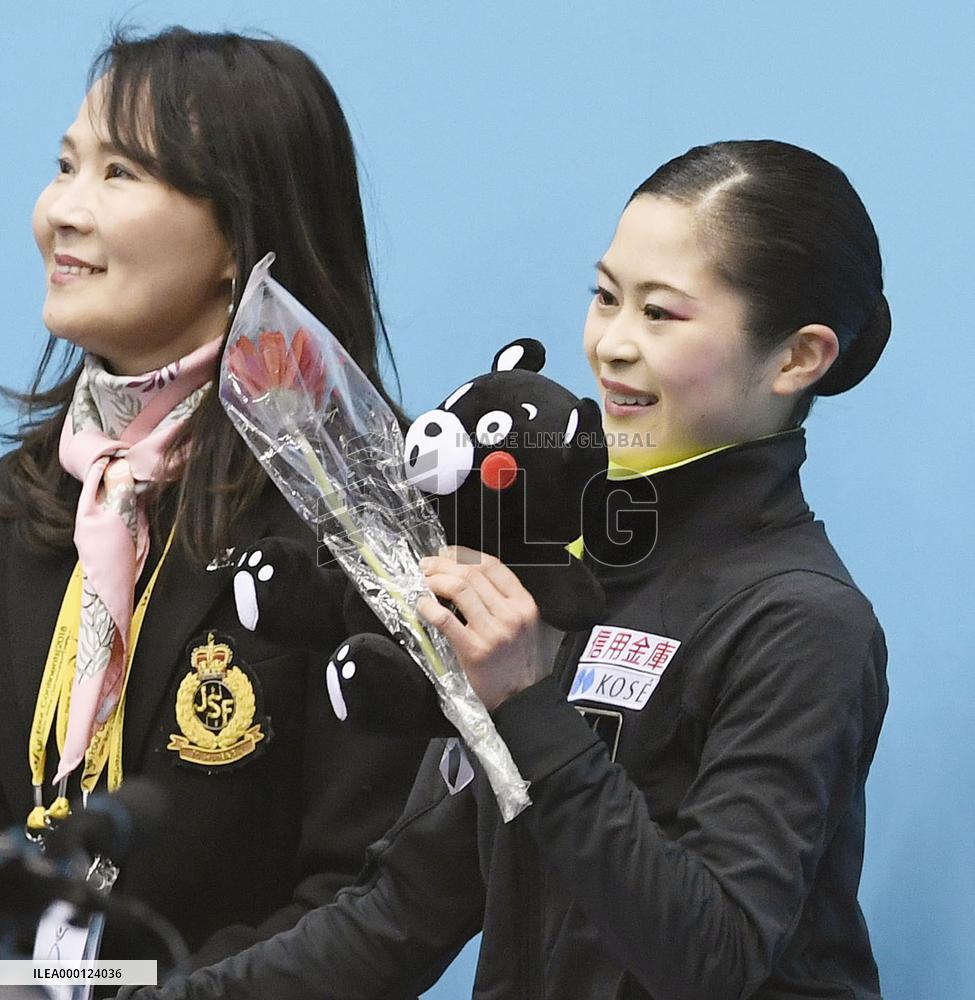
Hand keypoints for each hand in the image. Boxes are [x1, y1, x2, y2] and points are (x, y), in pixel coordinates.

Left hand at [417, 546, 548, 710]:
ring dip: (435, 581)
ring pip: (459, 589)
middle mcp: (510, 614)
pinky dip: (429, 607)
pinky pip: (446, 619)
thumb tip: (466, 578)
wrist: (522, 698)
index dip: (462, 554)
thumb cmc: (519, 662)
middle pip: (471, 574)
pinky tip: (422, 605)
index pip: (491, 565)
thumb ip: (503, 600)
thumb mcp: (523, 624)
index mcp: (523, 603)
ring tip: (423, 582)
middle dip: (442, 565)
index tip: (446, 554)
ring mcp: (493, 632)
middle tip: (426, 566)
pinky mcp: (474, 650)